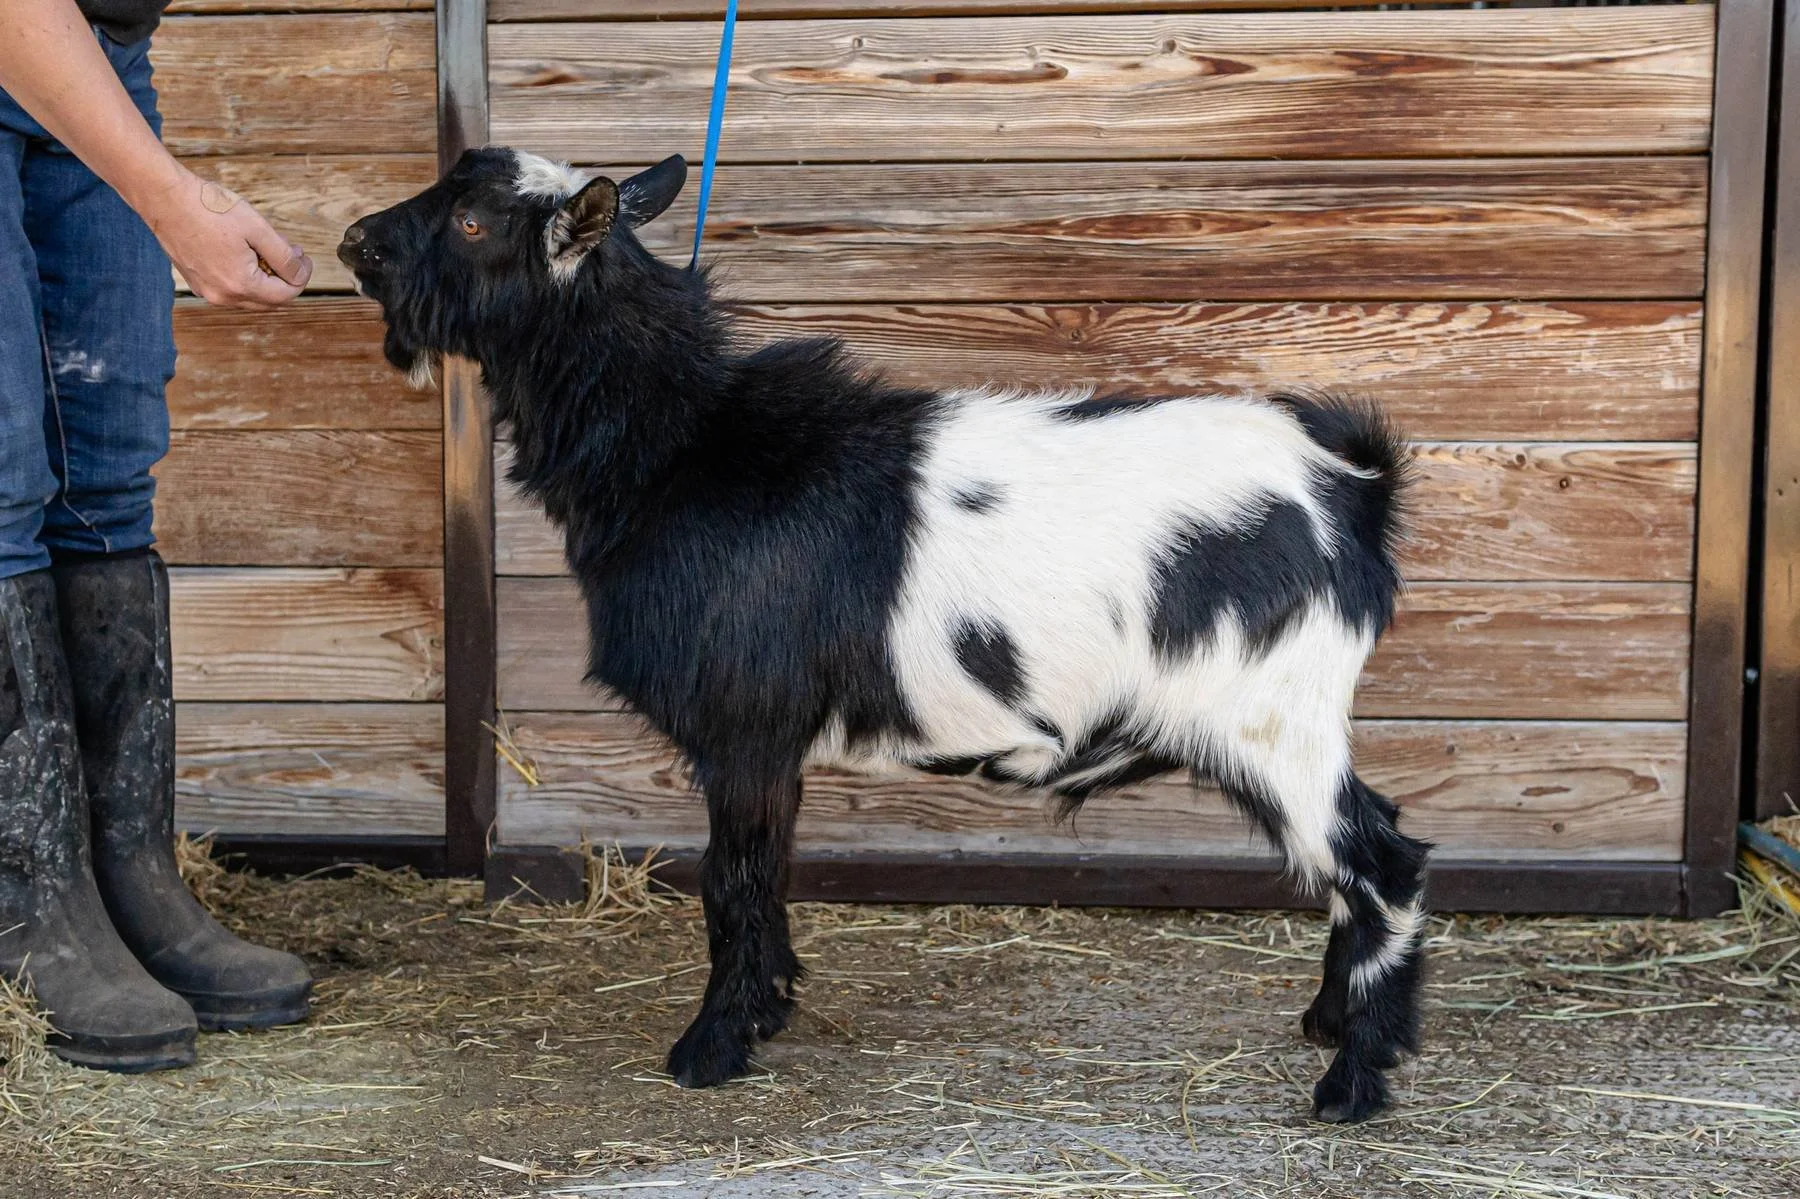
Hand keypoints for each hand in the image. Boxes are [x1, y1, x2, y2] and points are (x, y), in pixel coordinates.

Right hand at [138, 168, 312, 309]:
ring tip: (265, 249)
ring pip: (249, 297)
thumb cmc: (207, 208)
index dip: (301, 276)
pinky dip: (245, 277)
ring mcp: (206, 291)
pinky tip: (243, 252)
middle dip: (284, 280)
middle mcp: (222, 296)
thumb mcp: (257, 228)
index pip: (286, 295)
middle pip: (269, 301)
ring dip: (265, 279)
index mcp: (240, 285)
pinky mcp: (196, 282)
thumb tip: (299, 272)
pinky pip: (230, 289)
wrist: (164, 197)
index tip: (304, 258)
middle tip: (289, 254)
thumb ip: (284, 256)